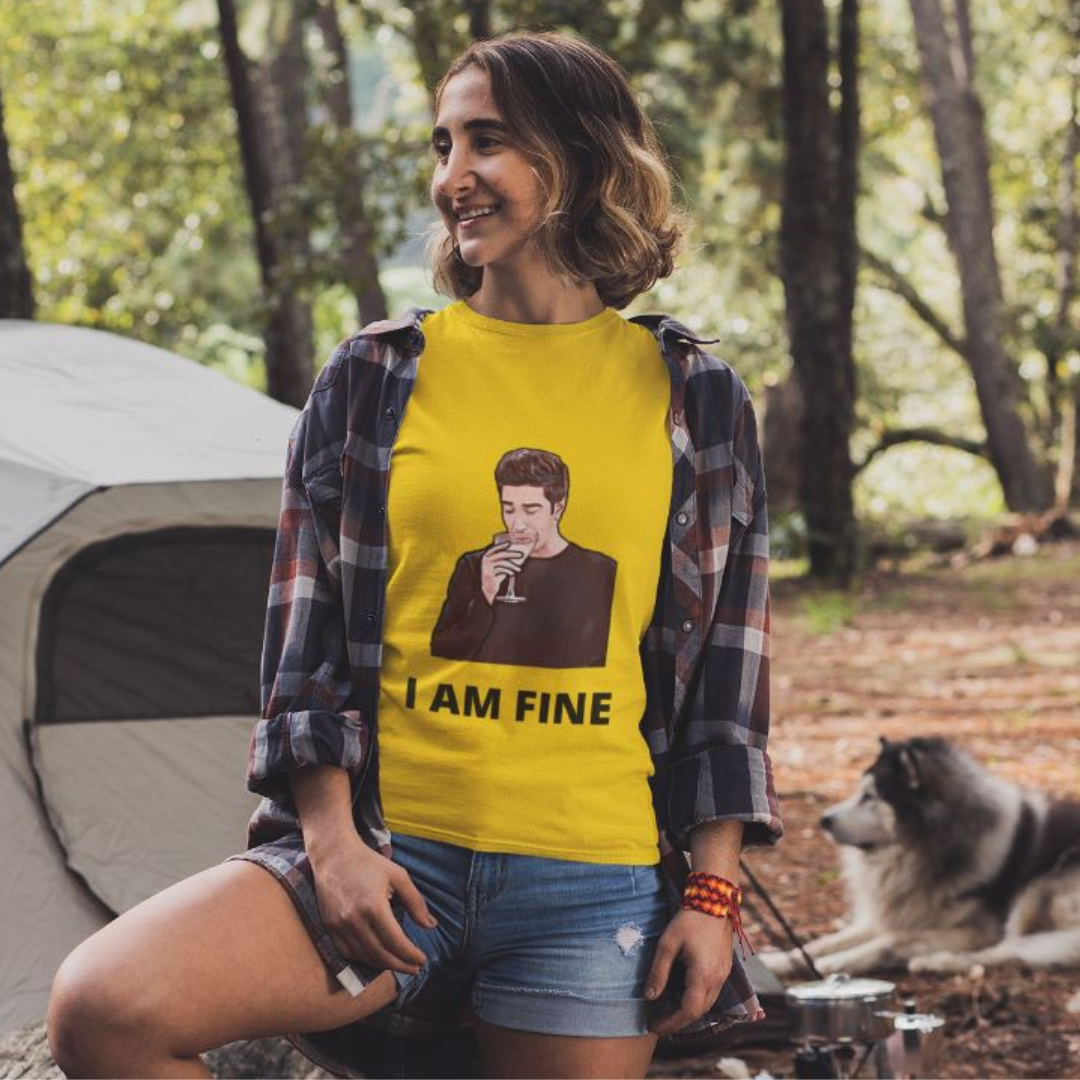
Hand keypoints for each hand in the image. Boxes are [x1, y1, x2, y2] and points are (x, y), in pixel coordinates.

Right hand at [308, 831, 437, 974]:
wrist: (333, 855)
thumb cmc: (369, 863)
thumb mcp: (398, 875)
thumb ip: (415, 902)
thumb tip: (431, 926)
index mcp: (374, 906)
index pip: (396, 942)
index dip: (411, 955)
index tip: (423, 960)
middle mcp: (354, 919)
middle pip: (380, 954)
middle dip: (401, 965)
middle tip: (415, 968)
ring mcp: (338, 926)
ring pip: (364, 957)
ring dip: (384, 965)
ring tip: (400, 964)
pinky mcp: (328, 927)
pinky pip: (347, 952)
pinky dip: (364, 959)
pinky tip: (377, 957)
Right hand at [480, 541, 523, 604]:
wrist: (488, 589)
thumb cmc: (495, 576)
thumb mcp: (499, 567)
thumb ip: (504, 561)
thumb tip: (515, 556)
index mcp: (486, 557)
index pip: (494, 549)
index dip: (501, 546)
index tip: (509, 543)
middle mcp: (485, 561)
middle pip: (501, 555)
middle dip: (512, 554)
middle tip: (521, 555)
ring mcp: (487, 567)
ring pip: (503, 563)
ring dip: (512, 566)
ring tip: (518, 569)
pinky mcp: (489, 574)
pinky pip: (501, 570)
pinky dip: (508, 571)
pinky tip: (512, 574)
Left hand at [645, 909, 733, 1037]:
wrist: (714, 901)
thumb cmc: (689, 920)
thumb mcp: (668, 944)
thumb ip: (659, 972)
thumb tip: (649, 997)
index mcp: (703, 975)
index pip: (688, 1011)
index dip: (671, 1023)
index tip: (654, 1026)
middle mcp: (717, 979)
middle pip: (699, 1012)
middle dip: (678, 1022)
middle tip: (658, 1024)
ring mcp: (723, 975)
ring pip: (707, 1004)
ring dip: (688, 1012)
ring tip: (667, 1013)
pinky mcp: (724, 968)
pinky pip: (711, 993)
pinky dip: (696, 1001)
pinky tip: (683, 996)